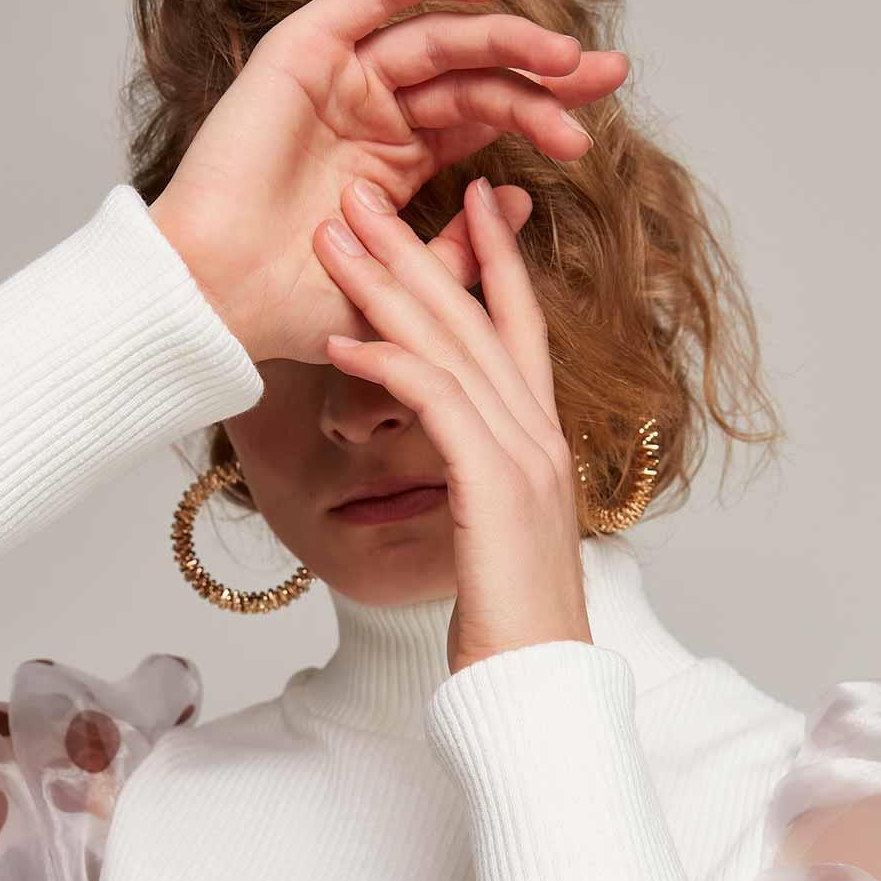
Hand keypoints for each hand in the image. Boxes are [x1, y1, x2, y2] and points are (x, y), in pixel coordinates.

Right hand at [148, 0, 626, 365]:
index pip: (480, 121)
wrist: (219, 302)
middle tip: (604, 80)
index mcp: (392, 165)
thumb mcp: (403, 290)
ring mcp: (339, 81)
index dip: (538, 116)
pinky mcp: (305, 54)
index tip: (594, 130)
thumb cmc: (293, 308)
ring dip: (505, 38)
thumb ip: (460, 251)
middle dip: (542, 74)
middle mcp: (370, 115)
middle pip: (473, 75)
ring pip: (438, 38)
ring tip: (562, 56)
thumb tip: (524, 204)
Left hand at [312, 172, 592, 677]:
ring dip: (388, 285)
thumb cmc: (511, 630)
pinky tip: (339, 338)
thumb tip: (459, 476)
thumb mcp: (496, 542)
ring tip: (336, 235)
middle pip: (477, 318)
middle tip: (365, 194)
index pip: (520, 330)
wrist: (537, 687)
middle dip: (420, 248)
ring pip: (452, 345)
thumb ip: (484, 493)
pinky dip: (386, 362)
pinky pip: (434, 400)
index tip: (466, 200)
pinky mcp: (495, 483)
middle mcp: (542, 436)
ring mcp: (525, 455)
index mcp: (544, 444)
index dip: (495, 260)